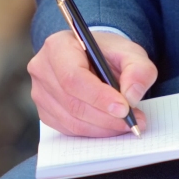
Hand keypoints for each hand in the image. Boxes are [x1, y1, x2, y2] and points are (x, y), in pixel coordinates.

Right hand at [28, 30, 157, 136]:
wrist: (94, 59)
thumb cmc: (109, 54)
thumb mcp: (131, 53)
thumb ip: (138, 70)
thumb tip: (132, 96)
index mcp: (58, 46)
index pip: (73, 77)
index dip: (98, 97)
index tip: (124, 108)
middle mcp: (43, 69)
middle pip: (72, 103)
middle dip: (106, 117)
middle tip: (133, 120)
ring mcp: (40, 93)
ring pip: (72, 121)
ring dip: (103, 128)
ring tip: (127, 123)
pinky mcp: (45, 112)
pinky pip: (69, 130)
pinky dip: (94, 132)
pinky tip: (110, 125)